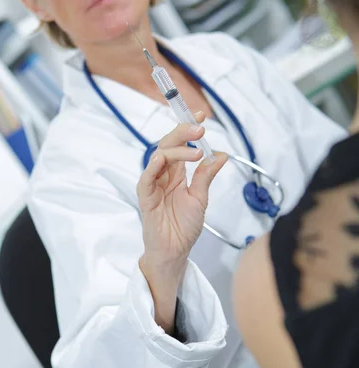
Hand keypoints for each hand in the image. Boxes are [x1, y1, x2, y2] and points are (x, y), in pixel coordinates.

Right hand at [137, 112, 227, 271]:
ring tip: (196, 150)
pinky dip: (154, 166)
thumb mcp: (200, 198)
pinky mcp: (146, 197)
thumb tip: (221, 154)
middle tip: (199, 127)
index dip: (189, 129)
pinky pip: (146, 178)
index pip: (181, 144)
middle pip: (168, 145)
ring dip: (176, 149)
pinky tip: (164, 159)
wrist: (175, 252)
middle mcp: (164, 174)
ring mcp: (153, 184)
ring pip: (159, 156)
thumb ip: (206, 176)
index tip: (202, 115)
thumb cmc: (184, 227)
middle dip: (183, 132)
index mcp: (176, 173)